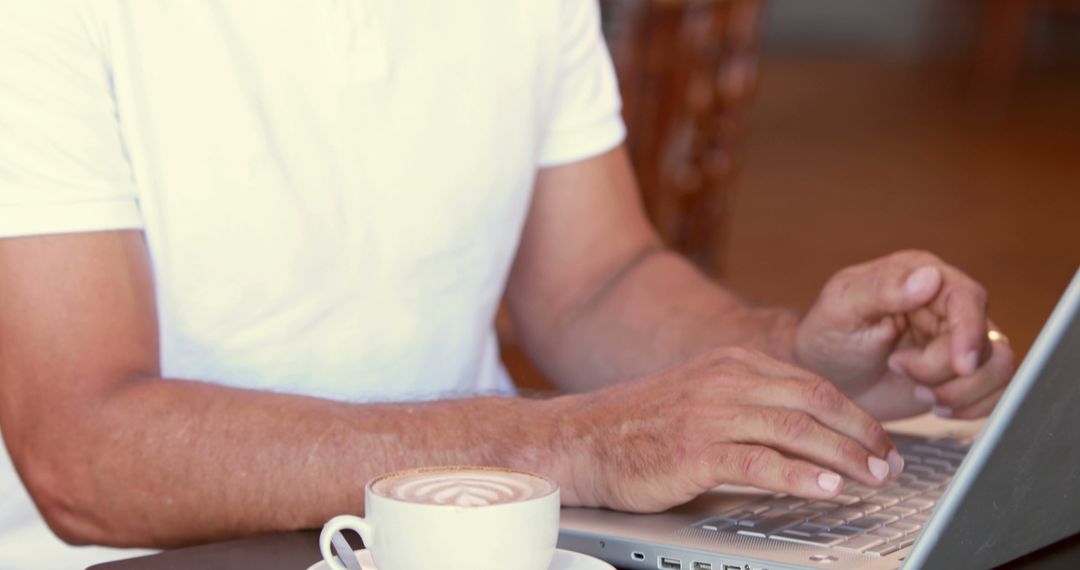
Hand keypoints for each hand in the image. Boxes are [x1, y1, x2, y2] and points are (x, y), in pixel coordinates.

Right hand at [554, 347, 903, 512]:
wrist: (582, 439)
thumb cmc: (640, 426)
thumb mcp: (700, 397)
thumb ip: (747, 405)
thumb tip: (802, 430)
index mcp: (730, 363)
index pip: (810, 383)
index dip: (853, 414)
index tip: (880, 440)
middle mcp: (724, 380)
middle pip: (812, 401)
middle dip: (860, 434)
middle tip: (890, 462)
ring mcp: (709, 413)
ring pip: (794, 429)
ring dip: (842, 455)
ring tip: (873, 477)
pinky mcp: (694, 449)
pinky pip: (759, 462)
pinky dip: (799, 476)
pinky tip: (826, 488)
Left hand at [794, 250, 1015, 420]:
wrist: (823, 379)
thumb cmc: (826, 337)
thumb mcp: (841, 308)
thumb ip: (881, 289)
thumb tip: (928, 277)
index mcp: (921, 275)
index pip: (968, 298)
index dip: (970, 332)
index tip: (959, 365)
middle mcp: (947, 305)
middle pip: (984, 341)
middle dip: (944, 370)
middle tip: (898, 369)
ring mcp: (959, 340)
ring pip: (999, 368)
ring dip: (960, 391)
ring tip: (917, 390)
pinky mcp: (963, 374)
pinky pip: (997, 392)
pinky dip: (971, 407)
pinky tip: (935, 405)